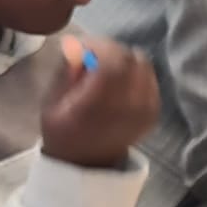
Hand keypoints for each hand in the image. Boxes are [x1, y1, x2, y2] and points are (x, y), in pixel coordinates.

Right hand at [41, 35, 158, 168]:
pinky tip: (118, 80)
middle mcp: (129, 106)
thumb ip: (66, 71)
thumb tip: (76, 44)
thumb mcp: (51, 102)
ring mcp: (146, 109)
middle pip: (132, 59)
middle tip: (94, 55)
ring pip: (144, 65)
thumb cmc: (63, 131)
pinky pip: (150, 77)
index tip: (84, 46)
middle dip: (112, 50)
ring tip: (105, 68)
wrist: (88, 162)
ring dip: (125, 59)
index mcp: (99, 106)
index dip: (101, 46)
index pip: (114, 62)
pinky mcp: (155, 111)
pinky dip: (135, 72)